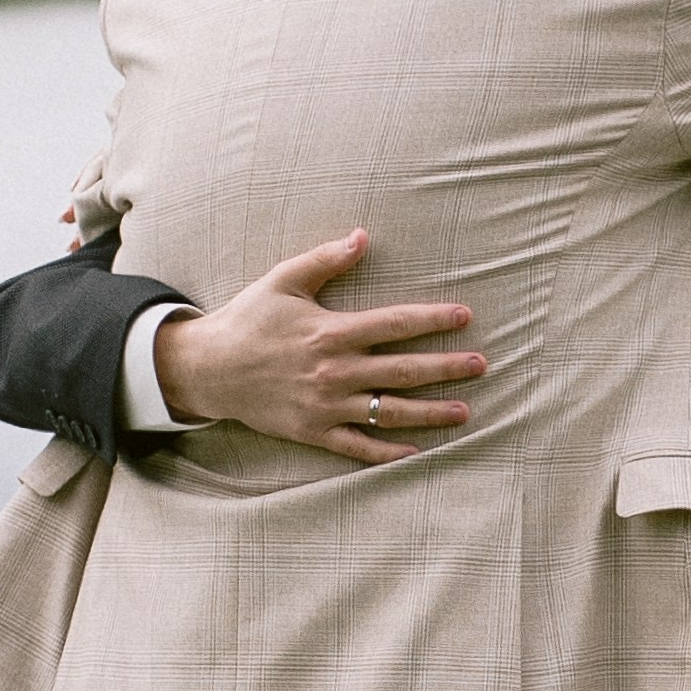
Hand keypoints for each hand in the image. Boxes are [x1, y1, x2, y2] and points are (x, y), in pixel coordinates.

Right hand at [153, 234, 486, 462]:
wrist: (209, 369)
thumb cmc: (249, 320)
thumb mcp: (283, 280)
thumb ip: (326, 260)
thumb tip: (363, 237)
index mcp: (331, 332)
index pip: (395, 324)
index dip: (433, 319)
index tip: (465, 316)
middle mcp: (334, 371)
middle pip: (403, 370)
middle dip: (446, 367)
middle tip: (482, 365)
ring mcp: (326, 406)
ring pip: (390, 412)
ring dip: (430, 412)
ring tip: (464, 411)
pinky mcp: (314, 433)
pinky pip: (358, 447)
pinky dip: (388, 452)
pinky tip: (419, 451)